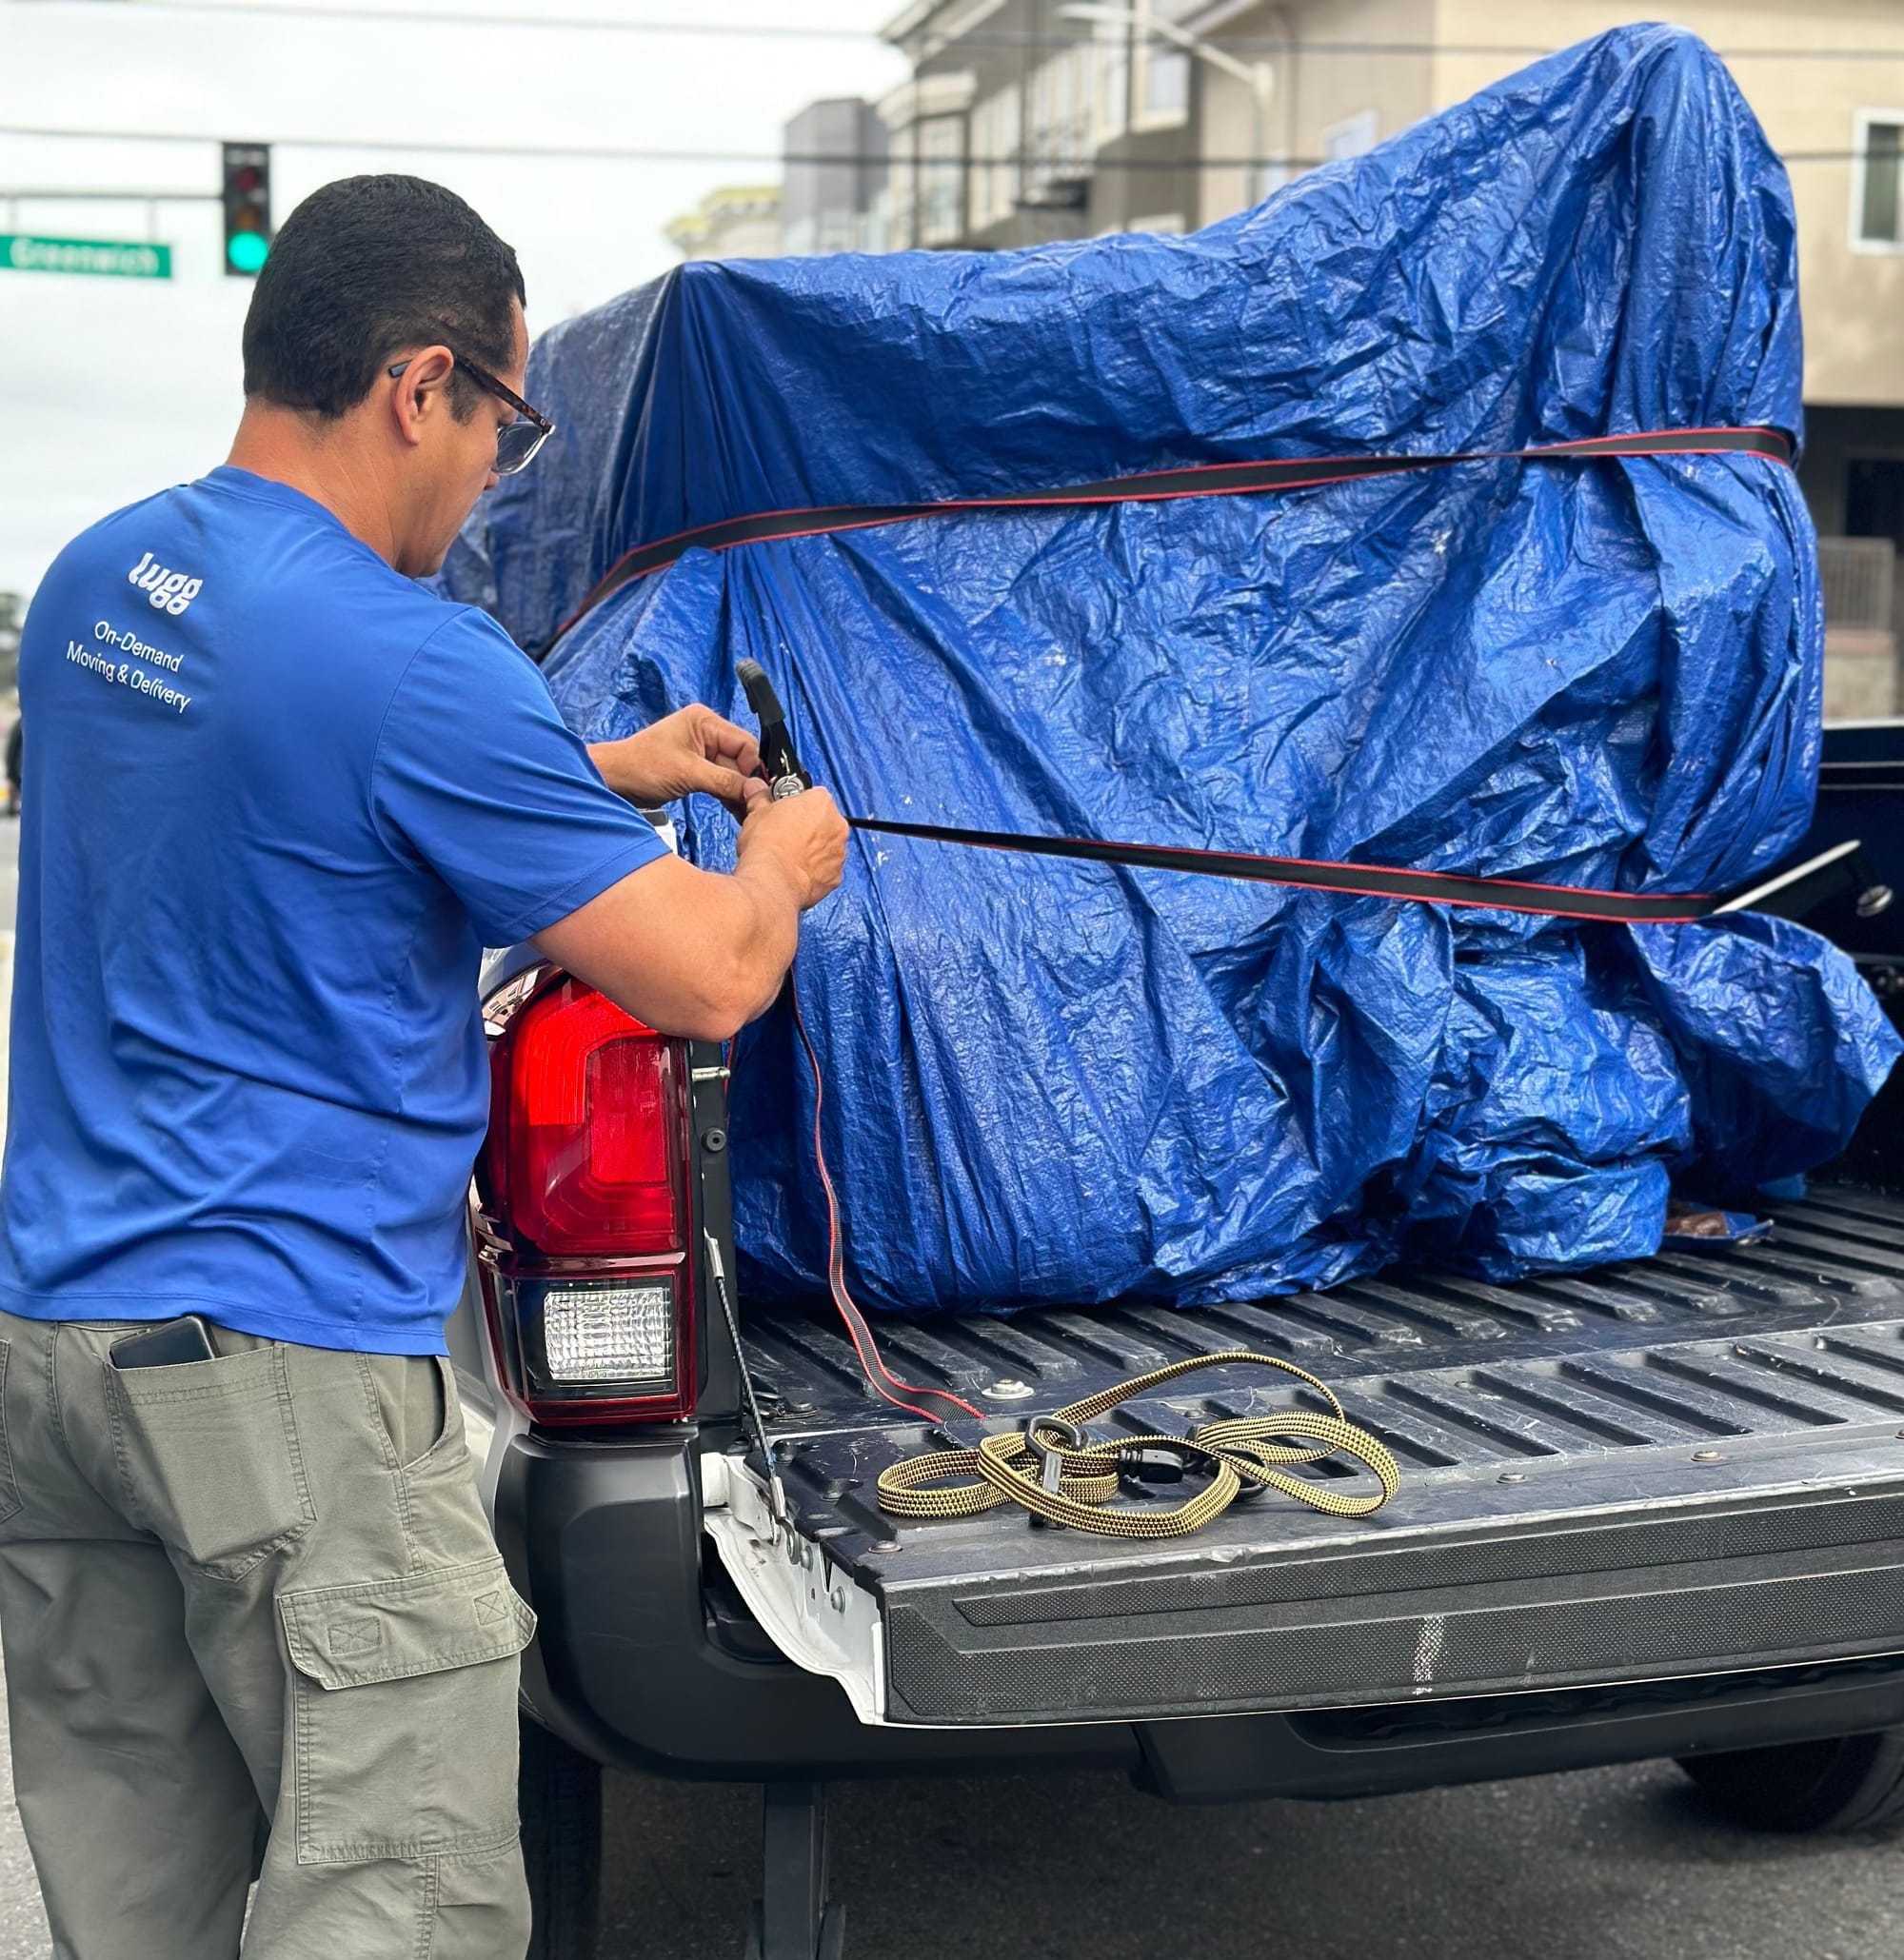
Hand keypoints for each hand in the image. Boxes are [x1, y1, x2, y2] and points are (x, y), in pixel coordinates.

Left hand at [590, 705, 764, 819]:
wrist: (613, 781)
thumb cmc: (640, 767)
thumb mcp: (687, 773)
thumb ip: (724, 780)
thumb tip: (755, 790)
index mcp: (704, 721)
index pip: (744, 743)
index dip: (754, 768)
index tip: (760, 791)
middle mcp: (706, 732)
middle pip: (741, 759)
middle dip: (747, 783)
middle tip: (756, 807)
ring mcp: (701, 751)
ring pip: (732, 773)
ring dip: (739, 793)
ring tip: (748, 813)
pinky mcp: (697, 769)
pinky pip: (721, 781)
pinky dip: (728, 795)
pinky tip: (737, 811)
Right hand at [736, 787, 848, 911]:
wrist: (772, 881)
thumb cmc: (767, 846)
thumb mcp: (756, 811)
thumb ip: (760, 797)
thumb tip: (755, 790)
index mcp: (821, 802)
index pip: (813, 795)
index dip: (796, 804)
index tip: (784, 812)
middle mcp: (837, 826)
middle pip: (824, 821)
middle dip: (808, 827)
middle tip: (784, 834)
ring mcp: (839, 853)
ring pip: (827, 847)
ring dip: (813, 850)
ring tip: (787, 856)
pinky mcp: (835, 877)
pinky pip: (827, 870)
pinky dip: (815, 871)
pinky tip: (795, 872)